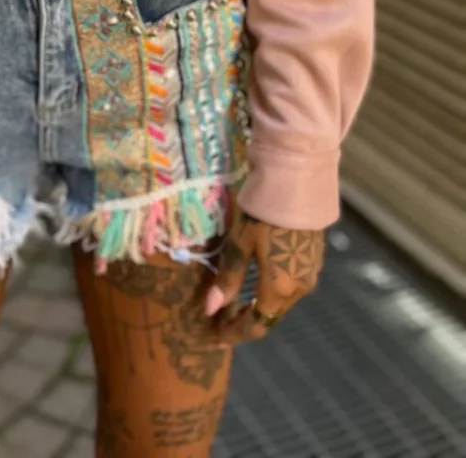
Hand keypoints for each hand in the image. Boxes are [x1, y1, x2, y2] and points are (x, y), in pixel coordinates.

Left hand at [204, 211, 324, 343]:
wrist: (299, 184)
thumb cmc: (264, 214)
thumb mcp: (240, 244)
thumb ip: (228, 278)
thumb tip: (209, 309)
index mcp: (280, 289)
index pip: (255, 325)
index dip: (233, 334)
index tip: (214, 339)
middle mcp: (299, 289)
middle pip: (269, 315)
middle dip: (244, 321)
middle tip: (219, 320)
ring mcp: (310, 275)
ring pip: (281, 302)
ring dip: (258, 306)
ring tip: (235, 302)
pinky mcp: (314, 261)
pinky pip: (290, 287)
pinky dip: (271, 292)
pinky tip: (257, 282)